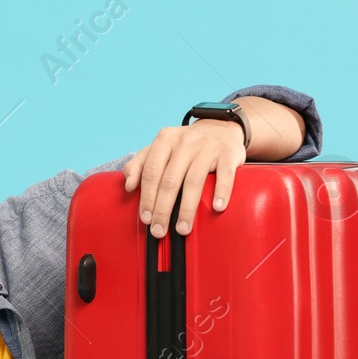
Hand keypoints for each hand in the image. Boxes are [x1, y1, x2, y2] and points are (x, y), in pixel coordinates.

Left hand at [121, 118, 246, 237]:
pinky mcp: (228, 153)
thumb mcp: (160, 147)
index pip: (151, 172)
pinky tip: (216, 208)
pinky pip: (224, 175)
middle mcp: (185, 142)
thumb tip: (128, 186)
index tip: (145, 219)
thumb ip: (139, 165)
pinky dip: (221, 192)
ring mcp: (208, 147)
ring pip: (193, 182)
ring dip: (186, 209)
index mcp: (165, 140)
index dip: (146, 197)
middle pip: (170, 181)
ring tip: (182, 229)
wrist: (221, 127)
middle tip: (159, 230)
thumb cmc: (185, 145)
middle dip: (162, 209)